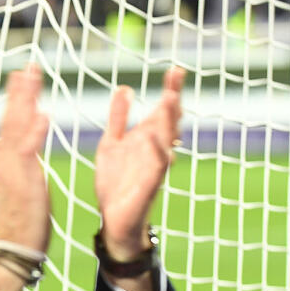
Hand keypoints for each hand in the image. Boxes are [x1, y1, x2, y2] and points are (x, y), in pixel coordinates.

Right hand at [0, 63, 51, 254]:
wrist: (16, 249)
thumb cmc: (20, 223)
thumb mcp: (12, 187)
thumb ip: (6, 163)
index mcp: (7, 164)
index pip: (9, 126)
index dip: (15, 101)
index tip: (20, 78)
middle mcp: (7, 163)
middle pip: (11, 120)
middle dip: (19, 93)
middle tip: (27, 67)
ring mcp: (14, 171)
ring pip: (16, 129)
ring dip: (24, 102)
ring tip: (30, 77)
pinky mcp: (25, 183)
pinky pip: (29, 154)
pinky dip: (35, 133)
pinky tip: (44, 114)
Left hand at [94, 66, 184, 258]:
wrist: (113, 220)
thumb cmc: (116, 183)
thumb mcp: (112, 143)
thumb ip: (118, 118)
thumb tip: (125, 88)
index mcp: (147, 139)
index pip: (161, 111)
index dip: (170, 91)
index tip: (176, 70)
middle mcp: (155, 150)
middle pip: (168, 121)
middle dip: (172, 99)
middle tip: (177, 76)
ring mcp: (154, 166)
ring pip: (166, 140)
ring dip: (169, 120)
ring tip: (171, 99)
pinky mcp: (150, 184)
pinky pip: (156, 166)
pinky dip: (156, 151)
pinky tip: (151, 136)